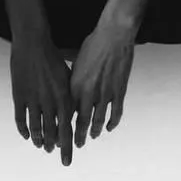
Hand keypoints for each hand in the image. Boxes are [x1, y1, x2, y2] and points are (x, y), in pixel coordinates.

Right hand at [10, 36, 74, 165]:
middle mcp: (49, 102)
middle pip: (51, 133)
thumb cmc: (53, 59)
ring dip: (39, 140)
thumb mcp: (68, 78)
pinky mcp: (19, 96)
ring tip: (41, 146)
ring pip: (36, 129)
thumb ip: (70, 97)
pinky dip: (23, 130)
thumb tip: (72, 115)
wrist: (33, 43)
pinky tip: (26, 136)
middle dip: (53, 145)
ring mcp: (33, 100)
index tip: (66, 159)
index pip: (67, 129)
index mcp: (64, 97)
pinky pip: (21, 119)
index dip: (67, 146)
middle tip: (53, 151)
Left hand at [70, 20, 136, 147]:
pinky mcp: (119, 91)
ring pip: (99, 120)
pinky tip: (108, 128)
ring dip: (94, 132)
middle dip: (78, 136)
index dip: (64, 125)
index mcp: (75, 85)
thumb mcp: (76, 62)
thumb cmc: (93, 45)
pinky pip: (116, 113)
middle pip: (82, 121)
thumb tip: (67, 89)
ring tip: (91, 137)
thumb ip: (72, 79)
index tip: (60, 133)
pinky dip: (112, 123)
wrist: (114, 35)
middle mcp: (89, 93)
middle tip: (76, 145)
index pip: (67, 112)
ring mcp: (106, 94)